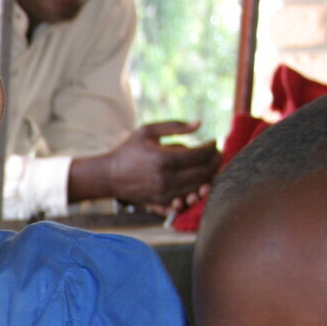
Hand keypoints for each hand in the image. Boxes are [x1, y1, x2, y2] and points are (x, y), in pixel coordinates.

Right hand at [99, 120, 218, 211]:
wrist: (109, 176)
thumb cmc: (129, 150)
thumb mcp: (148, 131)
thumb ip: (175, 126)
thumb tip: (199, 123)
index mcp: (164, 159)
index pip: (201, 154)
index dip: (211, 147)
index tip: (213, 141)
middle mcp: (167, 178)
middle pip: (205, 172)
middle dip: (216, 161)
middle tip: (217, 153)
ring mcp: (165, 193)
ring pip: (200, 186)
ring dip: (210, 176)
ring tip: (210, 165)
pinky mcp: (163, 202)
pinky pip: (189, 197)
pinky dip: (198, 189)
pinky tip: (199, 180)